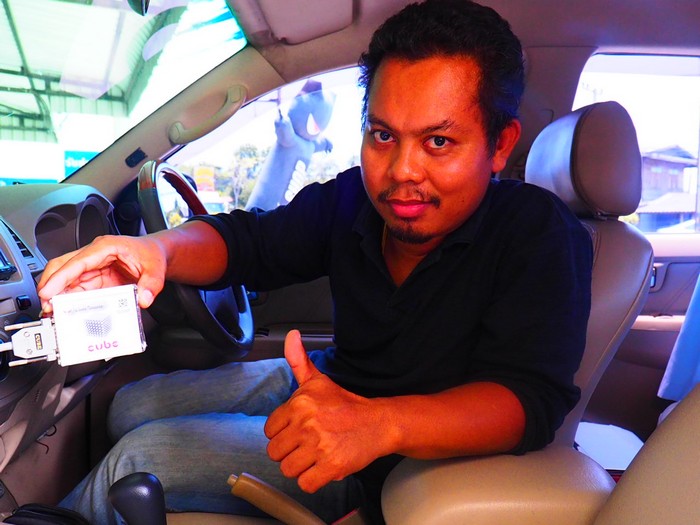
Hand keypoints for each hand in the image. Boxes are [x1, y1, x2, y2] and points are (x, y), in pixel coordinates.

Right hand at [37, 234, 167, 312]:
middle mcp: (94, 255)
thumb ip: (151, 284)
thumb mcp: (156, 268)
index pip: (77, 262)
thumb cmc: (151, 254)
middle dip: (50, 286)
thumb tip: (143, 299)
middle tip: (47, 306)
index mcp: (105, 247)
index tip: (48, 292)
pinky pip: (77, 288)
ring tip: (53, 313)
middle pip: (62, 267)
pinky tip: (66, 312)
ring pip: (66, 279)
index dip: (60, 278)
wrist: (156, 253)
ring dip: (57, 296)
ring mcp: (92, 267)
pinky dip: (69, 300)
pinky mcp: (95, 278)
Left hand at [265, 330, 388, 492]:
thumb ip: (298, 360)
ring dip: (302, 467)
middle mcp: (307, 423)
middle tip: (309, 444)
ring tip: (317, 455)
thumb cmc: (346, 404)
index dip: (284, 433)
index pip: (269, 431)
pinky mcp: (332, 466)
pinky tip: (325, 467)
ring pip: (288, 470)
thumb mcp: (319, 380)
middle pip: (275, 452)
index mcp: (300, 402)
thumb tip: (291, 335)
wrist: (379, 423)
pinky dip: (314, 480)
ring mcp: (319, 446)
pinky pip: (305, 484)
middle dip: (291, 451)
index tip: (299, 430)